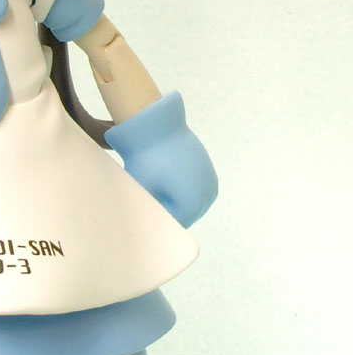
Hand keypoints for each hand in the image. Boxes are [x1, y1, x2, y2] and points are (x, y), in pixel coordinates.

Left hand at [105, 92, 218, 226]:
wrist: (158, 125)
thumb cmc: (146, 160)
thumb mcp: (143, 190)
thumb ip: (150, 213)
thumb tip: (146, 229)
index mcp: (193, 204)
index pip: (174, 225)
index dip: (157, 219)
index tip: (144, 209)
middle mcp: (208, 195)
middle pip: (185, 215)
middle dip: (167, 210)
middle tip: (148, 197)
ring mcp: (211, 181)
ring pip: (190, 202)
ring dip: (175, 199)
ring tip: (156, 185)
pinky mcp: (208, 169)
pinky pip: (194, 188)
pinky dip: (181, 187)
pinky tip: (165, 177)